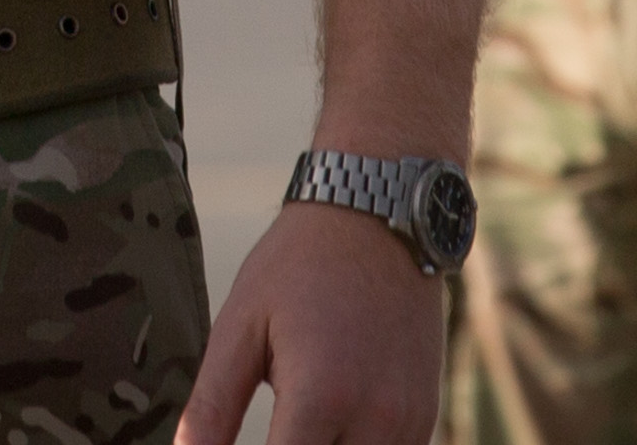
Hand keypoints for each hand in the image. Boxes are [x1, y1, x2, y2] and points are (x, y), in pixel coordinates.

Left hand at [179, 191, 440, 444]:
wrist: (379, 213)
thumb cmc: (299, 264)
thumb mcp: (240, 326)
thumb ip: (211, 406)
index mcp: (321, 396)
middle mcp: (375, 418)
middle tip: (271, 429)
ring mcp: (409, 420)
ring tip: (292, 428)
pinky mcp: (425, 415)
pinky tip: (327, 429)